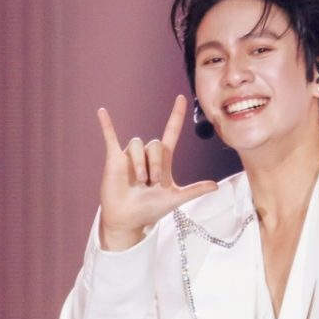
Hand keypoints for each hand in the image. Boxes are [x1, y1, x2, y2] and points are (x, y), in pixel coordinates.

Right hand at [97, 95, 217, 249]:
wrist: (129, 219)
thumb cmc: (151, 209)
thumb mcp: (176, 199)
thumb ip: (194, 190)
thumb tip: (216, 186)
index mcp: (163, 160)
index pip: (171, 132)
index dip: (176, 116)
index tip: (181, 98)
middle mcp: (147, 155)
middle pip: (155, 143)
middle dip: (155, 163)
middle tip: (152, 182)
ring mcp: (130, 156)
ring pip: (137, 144)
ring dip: (140, 164)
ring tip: (140, 183)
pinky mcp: (114, 159)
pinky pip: (110, 137)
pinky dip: (106, 125)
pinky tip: (102, 112)